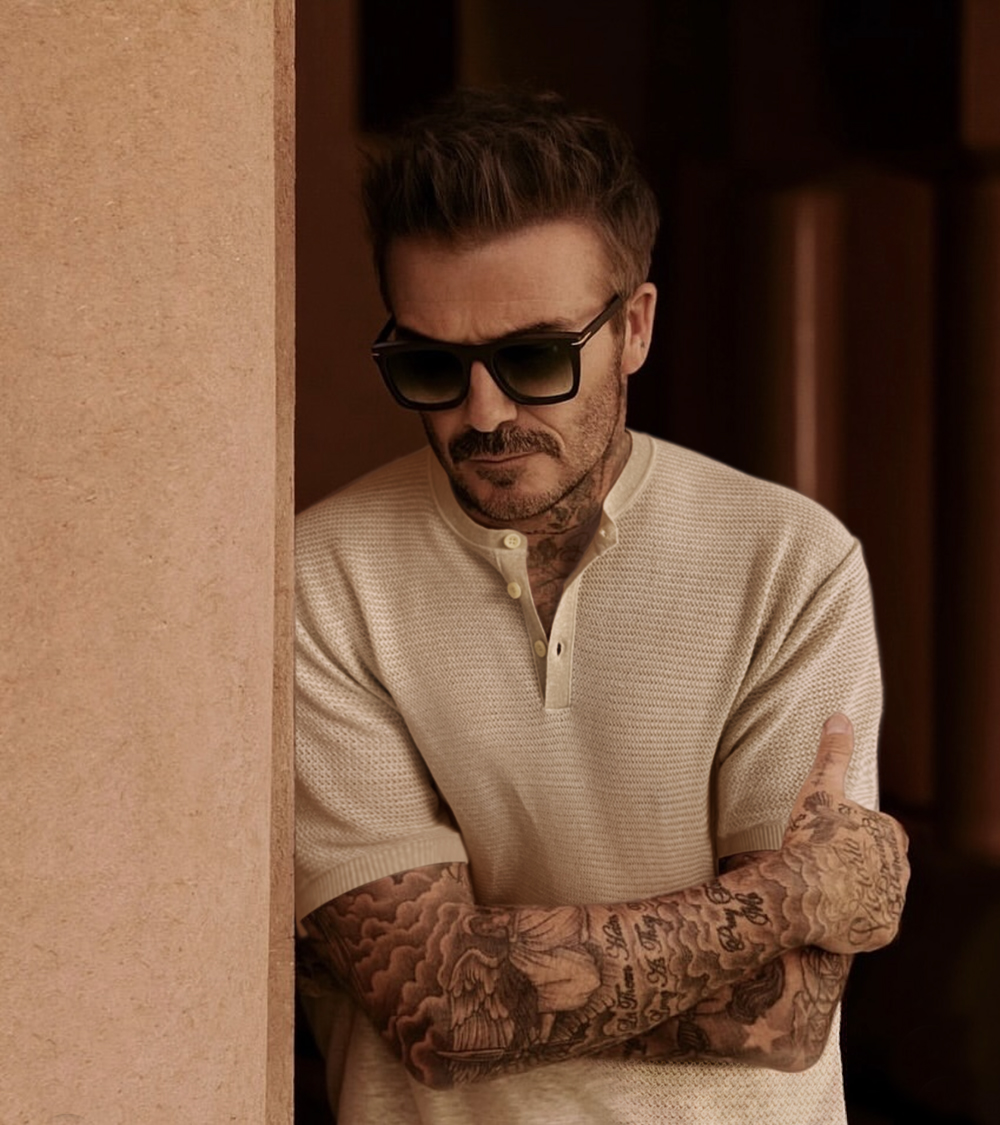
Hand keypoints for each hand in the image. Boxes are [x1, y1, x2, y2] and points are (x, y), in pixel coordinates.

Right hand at [779, 714, 909, 953]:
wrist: (806, 890)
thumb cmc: (813, 838)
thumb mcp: (820, 789)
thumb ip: (833, 754)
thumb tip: (839, 717)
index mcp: (891, 834)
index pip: (881, 830)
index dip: (855, 832)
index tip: (833, 836)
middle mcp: (901, 869)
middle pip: (881, 864)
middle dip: (858, 864)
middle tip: (824, 864)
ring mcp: (893, 902)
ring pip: (877, 894)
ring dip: (857, 891)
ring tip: (825, 889)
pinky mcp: (884, 930)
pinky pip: (871, 924)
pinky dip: (855, 920)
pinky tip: (833, 915)